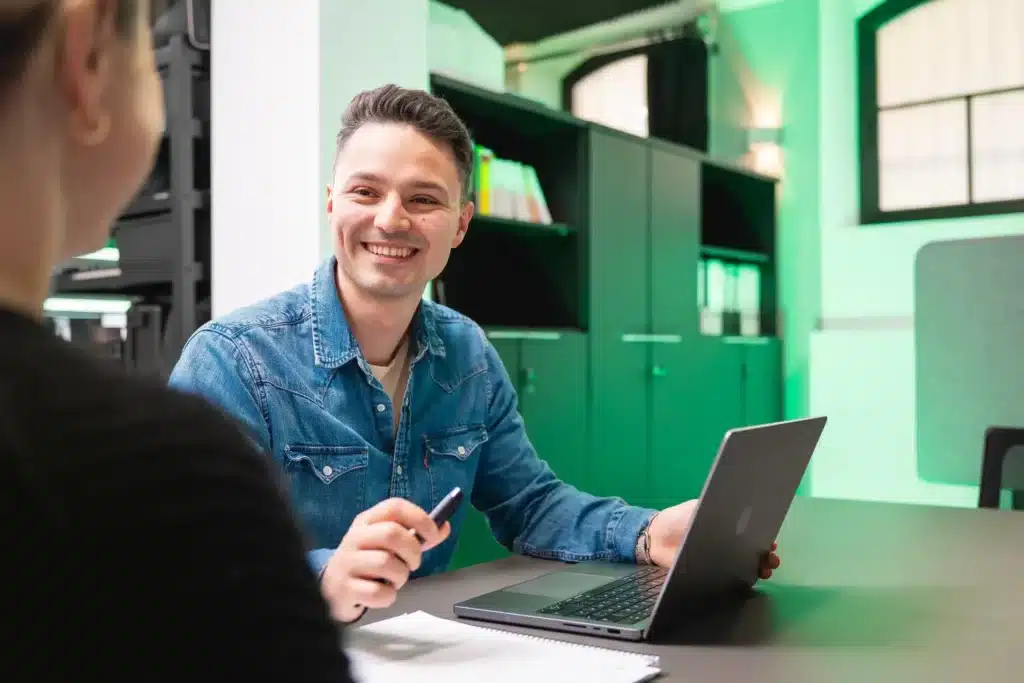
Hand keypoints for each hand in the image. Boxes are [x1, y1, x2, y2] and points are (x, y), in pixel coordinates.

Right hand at [320, 498, 450, 621]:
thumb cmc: (368, 561)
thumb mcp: (388, 544)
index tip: (433, 535)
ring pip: (386, 563)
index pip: (395, 507)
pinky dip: (388, 596)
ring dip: (400, 576)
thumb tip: (444, 527)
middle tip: (413, 563)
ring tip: (394, 579)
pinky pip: (377, 592)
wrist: (333, 588)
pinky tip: (381, 592)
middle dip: (412, 551)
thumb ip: (417, 536)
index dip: (420, 518)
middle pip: (392, 533)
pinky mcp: (345, 588)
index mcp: (367, 520)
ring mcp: (347, 562)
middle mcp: (355, 537)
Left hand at [646, 499, 780, 579]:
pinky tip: (748, 581)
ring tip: (764, 570)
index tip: (771, 541)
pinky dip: (741, 580)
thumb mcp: (696, 510)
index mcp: (726, 525)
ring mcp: (720, 559)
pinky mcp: (711, 573)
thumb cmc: (677, 520)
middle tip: (771, 559)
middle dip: (765, 555)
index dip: (762, 537)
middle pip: (752, 550)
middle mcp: (726, 543)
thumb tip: (738, 516)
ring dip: (758, 568)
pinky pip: (730, 578)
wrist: (655, 539)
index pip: (751, 531)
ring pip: (745, 565)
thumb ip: (713, 512)